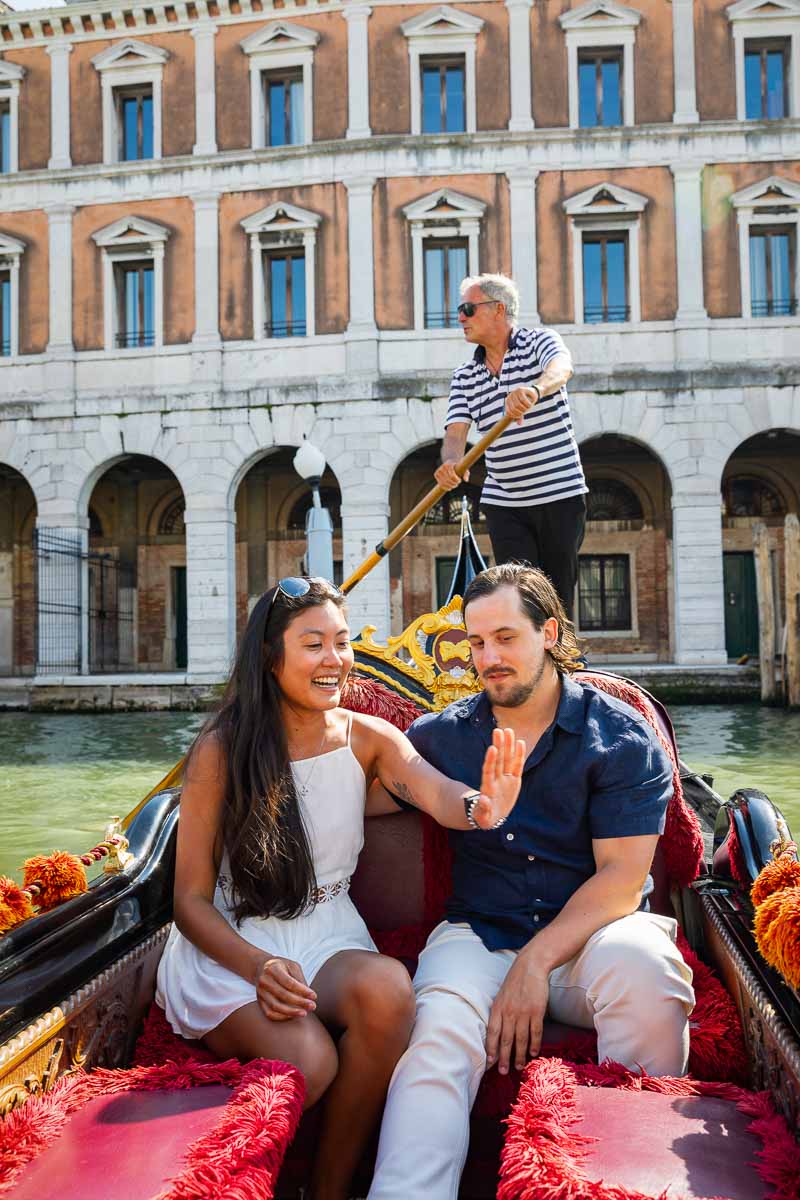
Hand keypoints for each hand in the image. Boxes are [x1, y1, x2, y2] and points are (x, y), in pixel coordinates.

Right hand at [255, 956, 316, 1020]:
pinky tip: (293, 1015)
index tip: (314, 996)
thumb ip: (299, 979)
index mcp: (273, 968)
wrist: (261, 967)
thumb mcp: (292, 966)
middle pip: (282, 995)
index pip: (289, 982)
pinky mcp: (259, 1001)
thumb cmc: (281, 966)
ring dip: (291, 1012)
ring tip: (304, 1013)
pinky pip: (269, 1013)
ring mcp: (260, 992)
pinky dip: (282, 1017)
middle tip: (312, 1006)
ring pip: (275, 1007)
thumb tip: (308, 996)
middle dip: (299, 1002)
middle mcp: (264, 980)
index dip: (302, 991)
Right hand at [434, 461, 468, 489]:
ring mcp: (438, 470)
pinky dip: (445, 487)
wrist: (450, 462)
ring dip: (450, 486)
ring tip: (454, 486)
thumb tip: (466, 480)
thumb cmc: (458, 466)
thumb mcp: (463, 468)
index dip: (456, 480)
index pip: (452, 475)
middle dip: (453, 483)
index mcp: (449, 464)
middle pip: (448, 480)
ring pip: (444, 483)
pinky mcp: (436, 474)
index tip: (460, 481)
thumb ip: (466, 474)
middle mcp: (442, 467)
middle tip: (457, 484)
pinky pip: (440, 484)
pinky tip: (450, 488)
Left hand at [470, 728, 525, 828]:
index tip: (492, 748)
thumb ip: (483, 809)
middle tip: (498, 730)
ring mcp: (505, 778)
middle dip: (499, 746)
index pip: (489, 771)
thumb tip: (483, 800)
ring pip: (507, 760)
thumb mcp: (483, 817)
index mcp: (488, 788)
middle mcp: (496, 780)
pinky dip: (519, 755)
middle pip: (498, 761)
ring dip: (507, 746)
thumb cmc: (485, 817)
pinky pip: (517, 766)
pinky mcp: (514, 780)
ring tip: (508, 731)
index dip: (490, 760)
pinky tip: (520, 742)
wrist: (493, 816)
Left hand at [486, 950, 548, 1073]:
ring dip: (519, 1055)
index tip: (489, 1063)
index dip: (491, 1049)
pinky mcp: (537, 1011)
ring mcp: (523, 1012)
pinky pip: (535, 1032)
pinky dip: (534, 1044)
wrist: (530, 967)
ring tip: (518, 1066)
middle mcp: (509, 1012)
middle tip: (503, 1072)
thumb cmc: (514, 983)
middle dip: (504, 1058)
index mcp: (497, 1008)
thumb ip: (499, 1013)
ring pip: (520, 1039)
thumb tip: (495, 1034)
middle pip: (506, 1040)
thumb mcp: (501, 996)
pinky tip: (533, 1053)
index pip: (492, 1033)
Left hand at [505, 387, 539, 424]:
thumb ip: (520, 416)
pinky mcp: (520, 390)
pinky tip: (531, 404)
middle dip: (521, 412)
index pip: (509, 412)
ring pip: (518, 405)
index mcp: (507, 402)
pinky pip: (524, 400)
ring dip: (525, 408)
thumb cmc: (526, 402)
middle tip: (526, 411)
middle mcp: (509, 396)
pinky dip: (528, 404)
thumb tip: (519, 424)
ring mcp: (514, 392)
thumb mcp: (522, 410)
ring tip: (529, 408)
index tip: (521, 415)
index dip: (515, 416)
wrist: (533, 393)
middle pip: (514, 409)